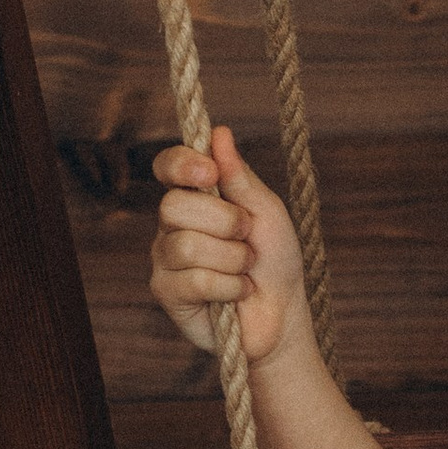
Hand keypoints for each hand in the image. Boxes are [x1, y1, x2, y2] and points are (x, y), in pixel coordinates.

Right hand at [149, 124, 307, 367]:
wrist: (282, 314)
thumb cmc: (275, 259)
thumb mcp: (266, 212)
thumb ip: (240, 177)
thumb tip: (219, 133)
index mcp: (195, 196)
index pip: (167, 166)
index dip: (180, 163)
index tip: (209, 171)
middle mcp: (172, 224)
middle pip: (174, 205)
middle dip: (226, 222)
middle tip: (248, 236)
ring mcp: (165, 258)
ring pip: (187, 245)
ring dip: (233, 259)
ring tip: (246, 269)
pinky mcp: (167, 292)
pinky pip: (194, 279)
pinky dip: (230, 287)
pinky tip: (238, 292)